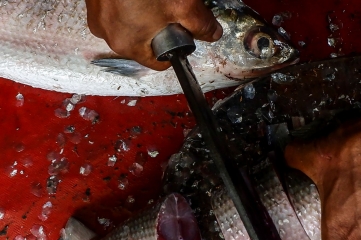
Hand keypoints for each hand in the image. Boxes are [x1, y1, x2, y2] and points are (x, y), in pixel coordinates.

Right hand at [85, 0, 222, 69]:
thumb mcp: (183, 6)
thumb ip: (200, 24)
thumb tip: (212, 34)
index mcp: (128, 44)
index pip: (158, 62)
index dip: (175, 49)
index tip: (182, 35)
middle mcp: (107, 33)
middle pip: (144, 43)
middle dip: (160, 29)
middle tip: (169, 9)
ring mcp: (97, 14)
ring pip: (129, 24)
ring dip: (144, 14)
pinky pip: (116, 8)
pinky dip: (128, 3)